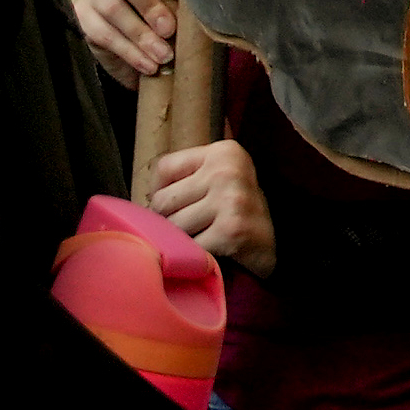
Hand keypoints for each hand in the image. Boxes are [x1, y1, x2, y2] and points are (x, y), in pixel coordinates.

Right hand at [74, 0, 177, 84]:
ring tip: (164, 54)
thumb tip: (200, 2)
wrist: (131, 49)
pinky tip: (148, 64)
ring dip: (142, 34)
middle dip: (149, 4)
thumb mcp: (171, 0)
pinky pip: (104, 35)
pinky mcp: (82, 20)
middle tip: (169, 28)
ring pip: (112, 8)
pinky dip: (130, 52)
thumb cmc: (159, 14)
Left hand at [149, 140, 274, 278]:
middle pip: (163, 201)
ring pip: (171, 227)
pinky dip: (194, 256)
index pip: (163, 168)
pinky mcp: (232, 230)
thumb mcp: (218, 180)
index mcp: (224, 152)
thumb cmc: (236, 212)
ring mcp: (231, 199)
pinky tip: (210, 253)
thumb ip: (185, 176)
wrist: (276, 244)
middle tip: (193, 227)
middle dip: (170, 220)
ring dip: (181, 241)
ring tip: (202, 239)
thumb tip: (134, 198)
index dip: (162, 192)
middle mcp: (228, 170)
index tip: (181, 205)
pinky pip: (188, 247)